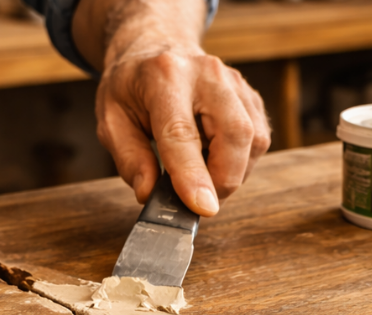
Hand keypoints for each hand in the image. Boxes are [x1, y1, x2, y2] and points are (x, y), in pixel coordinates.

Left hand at [95, 46, 271, 216]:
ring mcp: (235, 83)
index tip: (203, 208)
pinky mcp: (251, 97)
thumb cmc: (132, 86)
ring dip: (233, 173)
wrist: (157, 48)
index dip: (195, 175)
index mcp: (164, 76)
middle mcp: (207, 74)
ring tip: (202, 175)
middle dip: (223, 180)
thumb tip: (148, 193)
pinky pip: (259, 140)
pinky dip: (241, 162)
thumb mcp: (111, 120)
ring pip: (254, 141)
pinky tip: (215, 159)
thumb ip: (129, 158)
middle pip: (235, 134)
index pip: (183, 133)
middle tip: (199, 201)